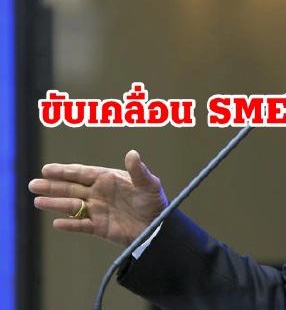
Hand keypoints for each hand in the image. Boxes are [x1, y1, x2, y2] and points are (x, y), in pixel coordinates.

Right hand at [28, 150, 167, 246]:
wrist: (158, 226)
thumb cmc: (154, 201)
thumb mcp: (149, 184)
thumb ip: (138, 171)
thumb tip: (132, 153)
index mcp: (108, 179)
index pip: (82, 173)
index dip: (65, 171)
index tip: (47, 169)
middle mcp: (99, 193)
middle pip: (71, 188)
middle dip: (52, 186)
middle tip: (33, 184)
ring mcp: (97, 210)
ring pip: (72, 206)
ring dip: (55, 203)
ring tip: (38, 201)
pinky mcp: (99, 227)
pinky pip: (81, 225)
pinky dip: (70, 225)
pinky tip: (57, 223)